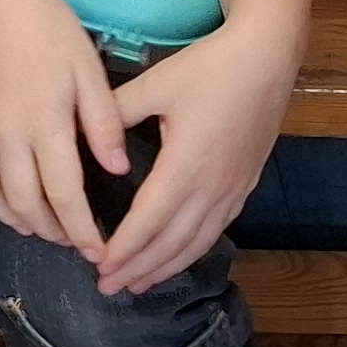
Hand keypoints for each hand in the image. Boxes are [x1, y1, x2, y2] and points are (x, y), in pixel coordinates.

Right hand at [0, 0, 128, 257]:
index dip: (80, 231)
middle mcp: (5, 136)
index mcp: (44, 127)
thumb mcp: (89, 71)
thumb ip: (103, 124)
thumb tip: (116, 171)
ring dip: (8, 214)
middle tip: (65, 239)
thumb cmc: (49, 27)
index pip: (64, 197)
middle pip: (23, 202)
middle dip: (47, 230)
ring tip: (28, 224)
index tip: (96, 251)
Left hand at [95, 18, 305, 296]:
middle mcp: (211, 187)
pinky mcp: (244, 185)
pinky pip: (216, 230)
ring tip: (137, 284)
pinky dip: (192, 250)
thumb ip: (115, 113)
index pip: (149, 221)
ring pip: (196, 242)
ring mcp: (232, 189)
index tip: (100, 266)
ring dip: (165, 266)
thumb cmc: (209, 68)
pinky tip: (178, 256)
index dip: (124, 248)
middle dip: (138, 268)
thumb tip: (79, 132)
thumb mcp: (156, 85)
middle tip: (107, 288)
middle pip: (172, 242)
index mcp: (186, 166)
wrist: (267, 58)